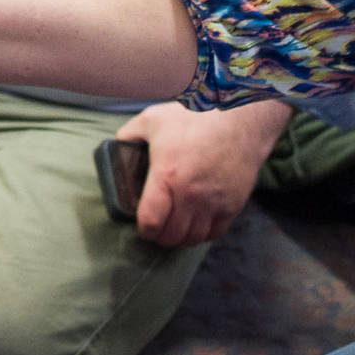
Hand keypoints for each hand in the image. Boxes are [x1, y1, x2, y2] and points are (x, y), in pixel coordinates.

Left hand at [115, 100, 286, 247]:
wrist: (239, 116)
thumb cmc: (194, 116)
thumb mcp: (152, 119)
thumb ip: (128, 136)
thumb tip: (116, 149)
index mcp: (167, 175)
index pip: (151, 222)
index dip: (143, 229)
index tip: (142, 225)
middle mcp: (191, 194)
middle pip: (171, 236)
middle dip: (160, 235)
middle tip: (157, 227)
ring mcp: (214, 202)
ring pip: (193, 238)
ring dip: (181, 236)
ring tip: (175, 226)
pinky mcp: (233, 204)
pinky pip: (215, 232)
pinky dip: (203, 232)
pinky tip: (196, 221)